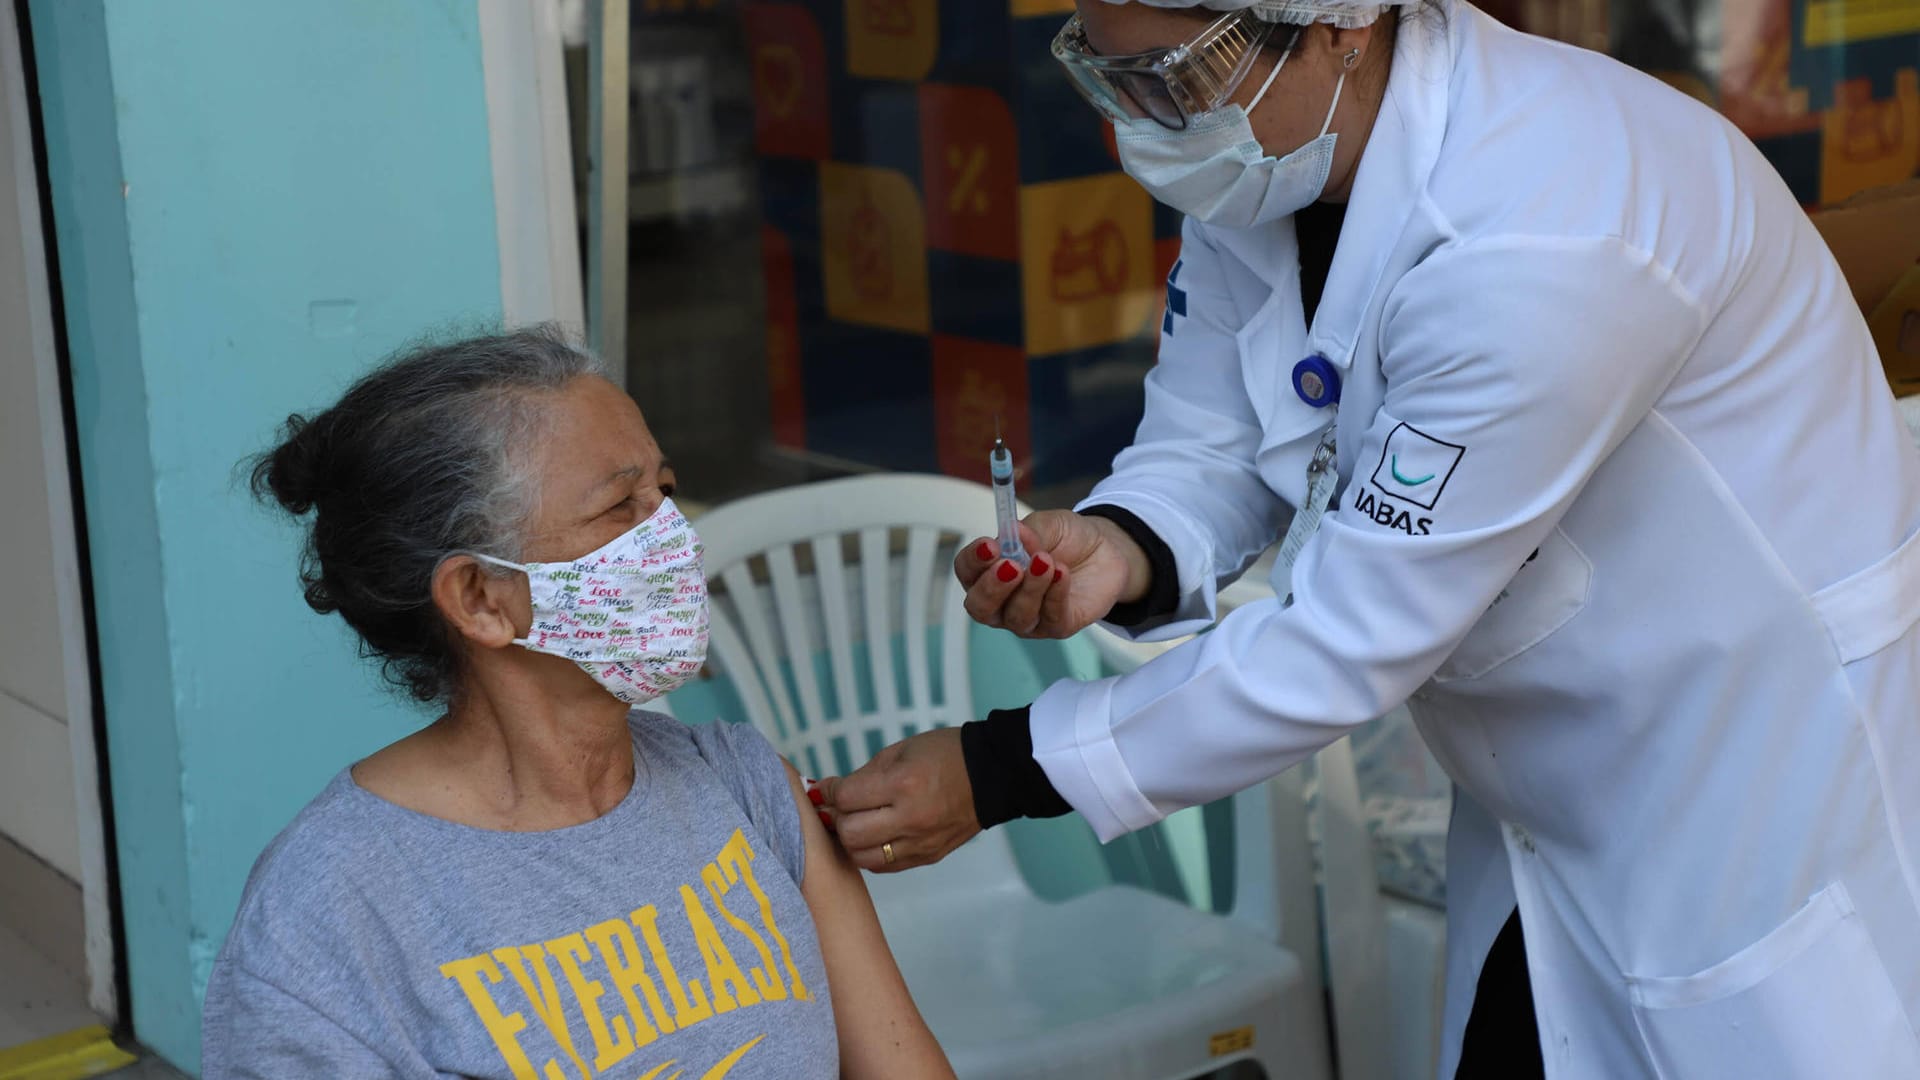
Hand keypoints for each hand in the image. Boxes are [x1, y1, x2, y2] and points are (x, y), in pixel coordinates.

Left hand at [817, 727, 978, 872]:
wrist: (993, 774)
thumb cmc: (945, 755)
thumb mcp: (900, 751)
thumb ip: (862, 774)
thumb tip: (827, 792)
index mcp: (903, 783)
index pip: (846, 798)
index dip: (830, 791)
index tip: (828, 788)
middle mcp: (910, 818)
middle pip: (849, 832)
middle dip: (836, 818)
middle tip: (841, 807)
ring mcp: (920, 842)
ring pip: (862, 856)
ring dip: (851, 840)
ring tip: (857, 822)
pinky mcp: (928, 857)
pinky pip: (884, 866)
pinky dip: (871, 853)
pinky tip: (875, 835)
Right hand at [955, 510, 1148, 638]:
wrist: (1105, 550)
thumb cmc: (1066, 538)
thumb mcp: (1046, 524)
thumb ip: (1028, 532)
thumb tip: (1013, 533)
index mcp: (989, 572)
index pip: (967, 571)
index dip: (974, 560)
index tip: (990, 544)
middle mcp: (1002, 601)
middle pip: (980, 607)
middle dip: (992, 588)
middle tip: (1011, 565)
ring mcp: (1028, 618)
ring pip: (1017, 615)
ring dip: (1031, 588)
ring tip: (1046, 561)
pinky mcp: (1057, 626)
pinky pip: (1051, 617)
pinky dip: (1056, 594)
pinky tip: (1062, 572)